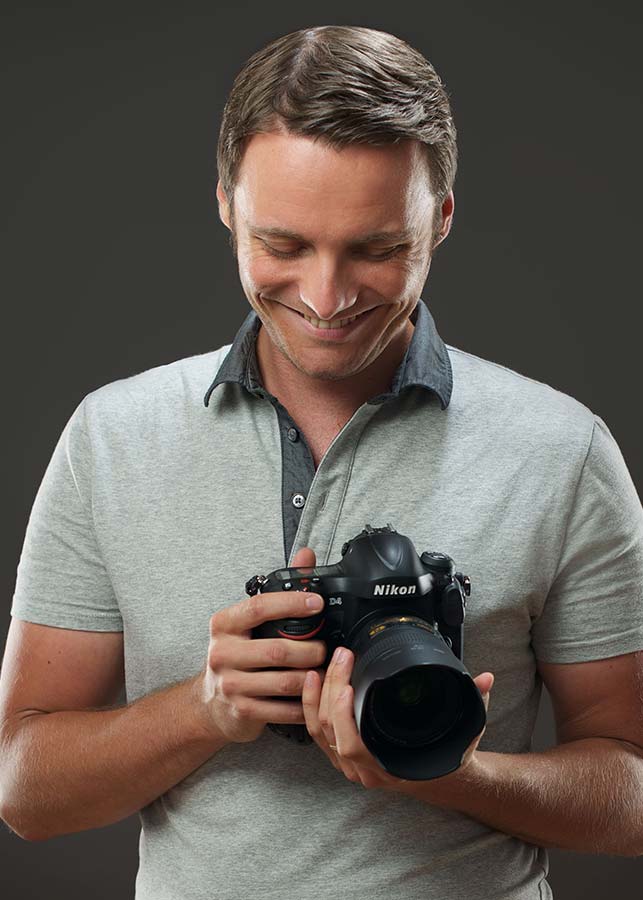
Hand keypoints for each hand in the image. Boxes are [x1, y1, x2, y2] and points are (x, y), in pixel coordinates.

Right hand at [199, 547, 326, 743]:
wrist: (210, 703)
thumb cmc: (236, 654)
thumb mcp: (250, 620)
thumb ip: (280, 588)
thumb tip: (305, 555)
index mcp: (224, 624)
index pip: (260, 608)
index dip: (291, 603)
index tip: (317, 603)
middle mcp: (222, 653)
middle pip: (278, 650)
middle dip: (311, 650)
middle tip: (326, 648)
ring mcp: (230, 685)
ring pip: (284, 681)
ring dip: (312, 677)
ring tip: (324, 671)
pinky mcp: (242, 712)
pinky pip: (283, 709)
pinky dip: (304, 703)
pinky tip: (313, 695)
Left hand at [298, 544, 493, 790]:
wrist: (443, 780)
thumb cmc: (447, 756)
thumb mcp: (466, 731)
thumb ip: (476, 701)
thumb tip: (485, 679)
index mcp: (390, 765)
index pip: (353, 746)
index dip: (342, 716)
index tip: (348, 684)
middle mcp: (365, 769)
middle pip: (330, 731)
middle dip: (331, 689)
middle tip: (342, 657)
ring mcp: (350, 764)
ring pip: (318, 732)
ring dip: (315, 697)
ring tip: (323, 665)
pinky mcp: (342, 755)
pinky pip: (316, 734)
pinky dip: (309, 707)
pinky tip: (311, 683)